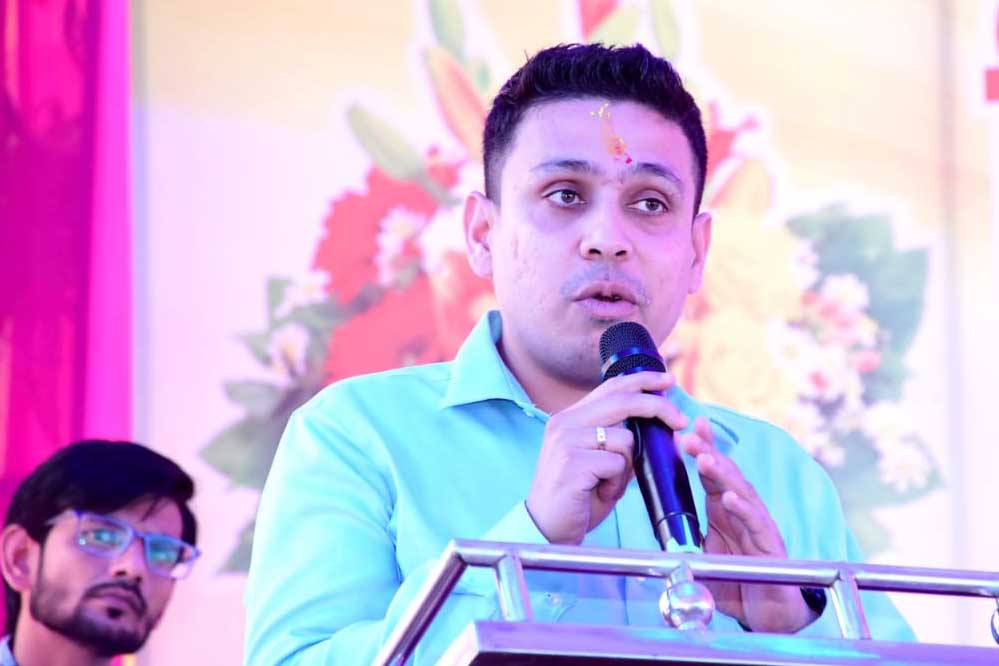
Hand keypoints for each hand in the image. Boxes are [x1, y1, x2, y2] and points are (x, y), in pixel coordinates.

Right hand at [526, 371, 688, 544]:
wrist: (546, 529)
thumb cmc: (577, 497)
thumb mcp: (600, 462)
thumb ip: (620, 441)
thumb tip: (660, 428)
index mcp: (569, 418)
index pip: (610, 388)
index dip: (641, 381)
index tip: (667, 380)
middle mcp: (564, 423)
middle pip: (622, 402)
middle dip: (657, 407)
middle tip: (680, 420)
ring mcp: (566, 441)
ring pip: (625, 439)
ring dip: (627, 466)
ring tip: (607, 485)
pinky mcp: (572, 463)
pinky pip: (616, 464)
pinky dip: (616, 483)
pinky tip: (598, 493)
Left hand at [679, 416, 815, 632]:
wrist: (769, 614)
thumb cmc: (737, 580)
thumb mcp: (702, 555)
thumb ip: (682, 539)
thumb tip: (655, 525)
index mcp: (723, 511)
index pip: (712, 474)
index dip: (701, 450)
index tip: (685, 429)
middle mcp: (742, 513)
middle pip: (725, 477)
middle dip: (707, 453)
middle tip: (688, 437)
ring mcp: (758, 527)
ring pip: (741, 494)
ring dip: (723, 475)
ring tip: (705, 459)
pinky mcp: (771, 548)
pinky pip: (756, 525)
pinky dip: (743, 511)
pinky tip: (730, 499)